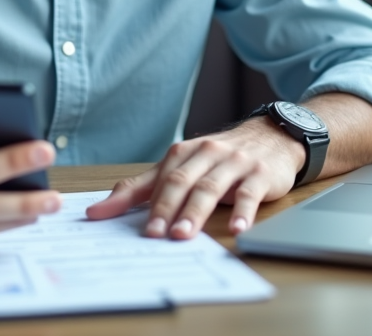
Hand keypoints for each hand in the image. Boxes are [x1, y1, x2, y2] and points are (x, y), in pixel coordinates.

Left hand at [85, 116, 304, 238]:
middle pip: (181, 181)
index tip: (121, 223)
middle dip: (166, 208)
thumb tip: (99, 210)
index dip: (140, 202)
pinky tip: (237, 228)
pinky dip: (242, 211)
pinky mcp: (260, 174)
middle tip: (155, 233)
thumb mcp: (181, 166)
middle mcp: (206, 154)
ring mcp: (234, 163)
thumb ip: (142, 188)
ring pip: (210, 187)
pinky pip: (249, 193)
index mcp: (183, 153)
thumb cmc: (220, 157)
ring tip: (184, 234)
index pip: (158, 179)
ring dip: (195, 212)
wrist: (272, 137)